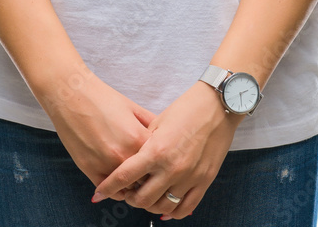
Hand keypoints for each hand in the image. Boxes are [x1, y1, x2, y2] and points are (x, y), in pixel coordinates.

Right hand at [37, 68, 158, 199]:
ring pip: (128, 188)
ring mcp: (105, 165)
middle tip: (149, 173)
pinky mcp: (89, 170)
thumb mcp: (133, 107)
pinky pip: (109, 190)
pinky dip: (115, 189)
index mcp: (138, 138)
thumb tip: (167, 138)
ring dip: (132, 186)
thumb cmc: (103, 98)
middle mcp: (124, 155)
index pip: (159, 162)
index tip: (161, 163)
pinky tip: (118, 181)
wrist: (72, 95)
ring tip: (134, 178)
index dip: (161, 163)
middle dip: (148, 177)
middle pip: (146, 179)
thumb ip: (152, 124)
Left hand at [90, 80, 241, 219]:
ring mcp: (189, 177)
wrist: (218, 105)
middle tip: (126, 192)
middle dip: (129, 198)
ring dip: (149, 205)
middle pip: (141, 199)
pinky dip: (171, 212)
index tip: (99, 193)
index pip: (124, 176)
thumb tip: (130, 163)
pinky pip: (185, 208)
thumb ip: (143, 145)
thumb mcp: (158, 123)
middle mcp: (172, 168)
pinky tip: (164, 208)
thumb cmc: (186, 108)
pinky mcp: (204, 181)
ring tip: (145, 197)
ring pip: (161, 207)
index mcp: (156, 150)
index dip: (108, 187)